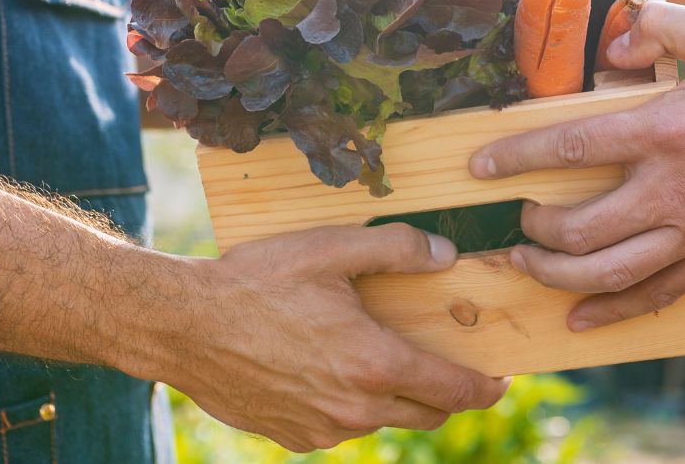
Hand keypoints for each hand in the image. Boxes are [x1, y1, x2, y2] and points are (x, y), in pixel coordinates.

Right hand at [158, 225, 508, 450]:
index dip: (488, 386)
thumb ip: (397, 247)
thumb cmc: (256, 281)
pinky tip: (331, 368)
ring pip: (384, 421)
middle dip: (448, 393)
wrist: (183, 326)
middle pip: (429, 415)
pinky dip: (352, 404)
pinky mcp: (294, 438)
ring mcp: (323, 429)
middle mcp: (355, 408)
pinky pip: (342, 427)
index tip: (501, 377)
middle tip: (449, 364)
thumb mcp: (330, 249)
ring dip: (395, 396)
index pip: (456, 391)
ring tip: (381, 356)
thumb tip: (446, 254)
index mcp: (374, 363)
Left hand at [469, 3, 684, 329]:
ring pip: (609, 274)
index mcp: (669, 128)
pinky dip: (613, 313)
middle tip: (516, 219)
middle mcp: (675, 188)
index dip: (514, 157)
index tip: (478, 166)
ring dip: (556, 276)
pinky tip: (580, 319)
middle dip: (532, 230)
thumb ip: (661, 28)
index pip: (570, 147)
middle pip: (578, 229)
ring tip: (527, 266)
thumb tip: (610, 43)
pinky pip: (656, 294)